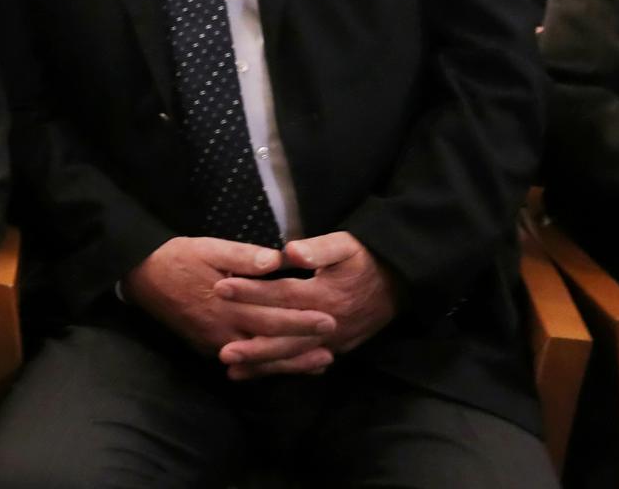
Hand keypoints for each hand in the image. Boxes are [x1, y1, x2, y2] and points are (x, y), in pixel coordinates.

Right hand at [123, 237, 333, 365]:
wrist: (140, 277)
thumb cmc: (177, 258)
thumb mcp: (208, 248)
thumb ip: (243, 256)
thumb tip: (276, 260)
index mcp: (228, 302)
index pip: (272, 314)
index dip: (302, 318)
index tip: (329, 318)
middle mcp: (223, 329)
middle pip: (270, 340)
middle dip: (304, 342)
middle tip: (334, 341)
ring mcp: (214, 342)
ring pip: (259, 358)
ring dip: (290, 362)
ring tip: (320, 363)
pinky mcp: (207, 347)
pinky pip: (243, 361)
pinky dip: (266, 366)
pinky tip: (284, 365)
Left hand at [212, 231, 396, 379]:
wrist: (399, 282)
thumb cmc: (364, 259)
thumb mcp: (345, 245)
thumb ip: (319, 248)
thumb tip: (291, 251)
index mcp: (324, 295)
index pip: (280, 294)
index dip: (250, 292)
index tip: (220, 288)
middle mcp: (327, 323)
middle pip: (284, 336)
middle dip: (252, 345)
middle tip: (221, 351)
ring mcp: (331, 340)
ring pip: (293, 355)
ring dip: (262, 363)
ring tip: (231, 368)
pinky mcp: (335, 348)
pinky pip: (303, 361)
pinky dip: (279, 368)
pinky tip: (255, 373)